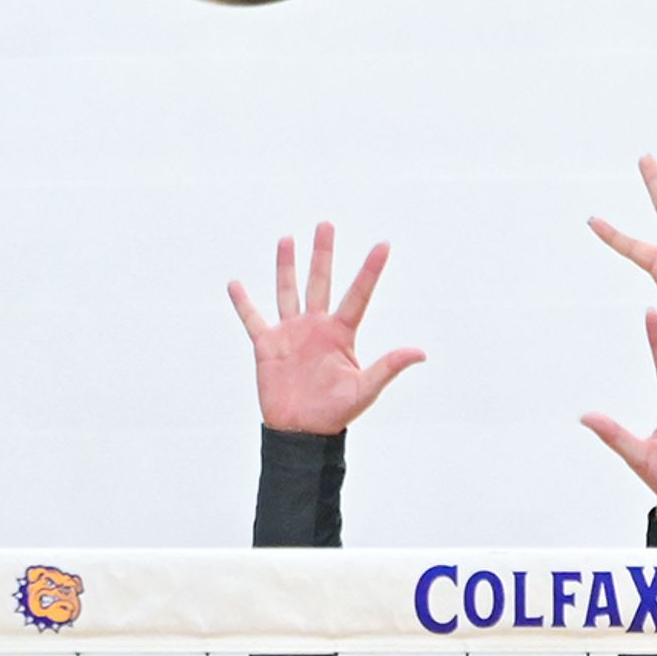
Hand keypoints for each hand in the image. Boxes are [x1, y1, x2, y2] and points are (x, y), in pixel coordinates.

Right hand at [229, 222, 425, 434]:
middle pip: (320, 282)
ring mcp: (291, 332)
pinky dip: (243, 302)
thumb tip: (421, 352)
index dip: (370, 270)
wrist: (302, 431)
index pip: (358, 294)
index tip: (384, 244)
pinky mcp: (267, 344)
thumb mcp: (365, 389)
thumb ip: (388, 366)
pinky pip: (253, 318)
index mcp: (340, 333)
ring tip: (287, 239)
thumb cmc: (335, 412)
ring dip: (287, 266)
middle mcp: (316, 326)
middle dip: (323, 254)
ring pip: (288, 291)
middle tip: (326, 224)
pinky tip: (235, 283)